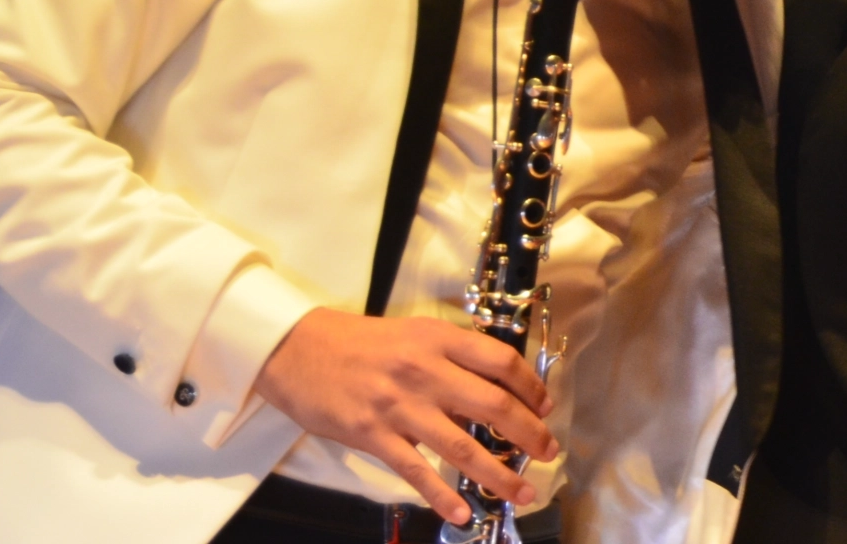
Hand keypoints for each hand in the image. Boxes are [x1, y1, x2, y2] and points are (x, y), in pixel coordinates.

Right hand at [254, 308, 555, 522]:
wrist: (299, 350)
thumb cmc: (360, 342)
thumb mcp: (413, 334)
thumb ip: (452, 356)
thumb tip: (494, 388)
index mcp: (438, 340)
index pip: (501, 362)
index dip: (531, 386)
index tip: (545, 406)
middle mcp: (425, 371)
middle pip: (493, 406)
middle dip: (529, 434)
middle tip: (548, 452)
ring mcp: (399, 406)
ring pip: (462, 447)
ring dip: (497, 474)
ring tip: (521, 493)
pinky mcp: (373, 436)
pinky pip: (416, 471)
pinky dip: (442, 496)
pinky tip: (463, 513)